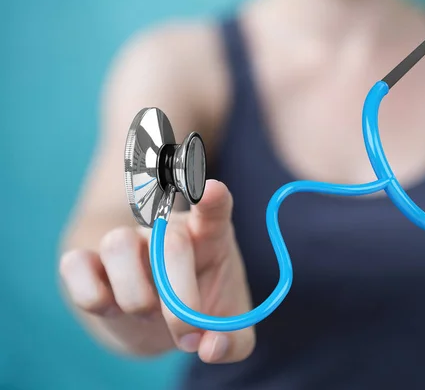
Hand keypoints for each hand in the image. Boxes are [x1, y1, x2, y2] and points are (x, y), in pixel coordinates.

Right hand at [59, 180, 254, 362]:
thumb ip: (233, 344)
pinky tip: (109, 306)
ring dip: (135, 295)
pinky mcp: (89, 260)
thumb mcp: (229, 332)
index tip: (211, 191)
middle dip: (180, 298)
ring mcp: (127, 240)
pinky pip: (76, 264)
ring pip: (119, 245)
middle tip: (189, 335)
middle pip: (171, 242)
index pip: (214, 208)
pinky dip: (90, 293)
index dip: (212, 198)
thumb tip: (211, 348)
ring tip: (146, 312)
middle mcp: (166, 230)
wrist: (156, 321)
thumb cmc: (199, 312)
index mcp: (209, 237)